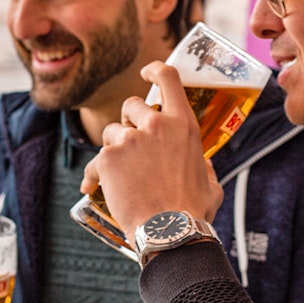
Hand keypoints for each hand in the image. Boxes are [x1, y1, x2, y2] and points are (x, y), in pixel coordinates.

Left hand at [81, 61, 223, 240]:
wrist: (168, 232)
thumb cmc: (193, 212)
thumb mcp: (211, 182)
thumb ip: (203, 166)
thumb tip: (201, 163)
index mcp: (183, 125)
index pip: (168, 78)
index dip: (155, 70)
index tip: (146, 72)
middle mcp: (156, 125)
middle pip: (132, 106)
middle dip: (130, 121)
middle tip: (133, 145)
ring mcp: (130, 139)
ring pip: (112, 132)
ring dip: (114, 149)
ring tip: (120, 176)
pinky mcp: (109, 158)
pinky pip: (95, 160)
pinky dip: (93, 175)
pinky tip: (92, 189)